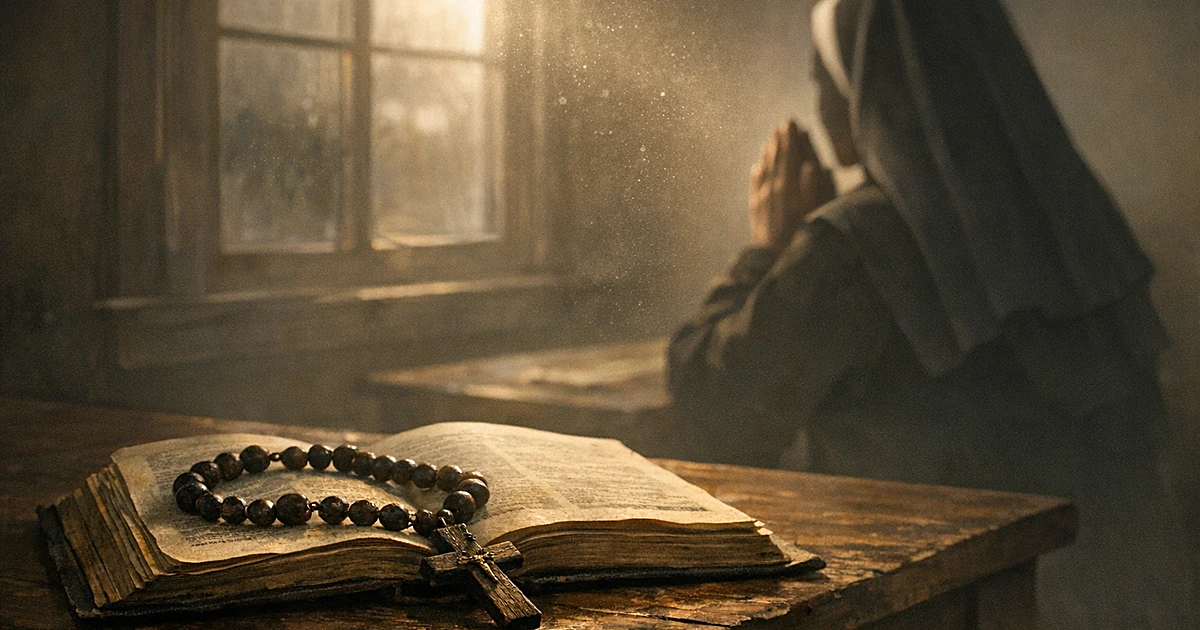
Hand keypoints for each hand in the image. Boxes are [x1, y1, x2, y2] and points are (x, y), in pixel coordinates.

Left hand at [748, 121, 835, 248]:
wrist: (775, 261)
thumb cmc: (804, 236)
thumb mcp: (818, 212)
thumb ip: (815, 187)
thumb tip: (811, 165)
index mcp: (790, 184)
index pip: (792, 154)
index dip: (793, 138)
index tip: (794, 122)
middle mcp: (774, 188)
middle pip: (778, 158)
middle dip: (781, 140)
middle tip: (784, 124)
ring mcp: (762, 198)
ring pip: (765, 168)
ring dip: (769, 152)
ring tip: (772, 139)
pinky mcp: (755, 210)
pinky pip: (755, 184)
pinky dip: (757, 172)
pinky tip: (757, 166)